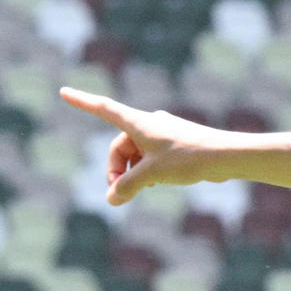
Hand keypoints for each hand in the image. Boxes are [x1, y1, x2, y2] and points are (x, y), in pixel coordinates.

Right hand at [58, 85, 233, 204]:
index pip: (103, 109)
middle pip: (120, 146)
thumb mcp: (152, 174)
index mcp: (138, 123)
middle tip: (119, 193)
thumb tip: (111, 198)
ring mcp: (163, 133)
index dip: (82, 102)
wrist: (226, 156)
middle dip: (116, 169)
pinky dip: (148, 169)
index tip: (64, 92)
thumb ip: (128, 186)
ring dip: (133, 172)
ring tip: (143, 189)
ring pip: (136, 154)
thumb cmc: (189, 158)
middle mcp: (148, 123)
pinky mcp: (175, 143)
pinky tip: (158, 183)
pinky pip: (152, 156)